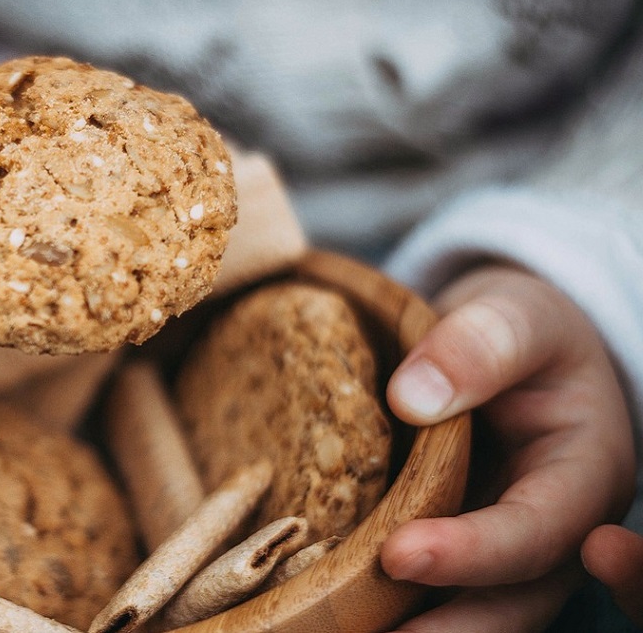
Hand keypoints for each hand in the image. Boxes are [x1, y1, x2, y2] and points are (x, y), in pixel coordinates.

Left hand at [381, 264, 635, 630]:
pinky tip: (332, 613)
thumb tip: (414, 396)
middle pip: (513, 602)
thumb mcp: (515, 314)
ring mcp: (506, 547)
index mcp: (583, 473)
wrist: (506, 344)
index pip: (536, 531)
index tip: (399, 557)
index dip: (472, 552)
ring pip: (475, 612)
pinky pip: (433, 592)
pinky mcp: (459, 550)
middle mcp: (555, 528)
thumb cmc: (521, 328)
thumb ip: (479, 345)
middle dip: (449, 630)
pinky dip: (393, 611)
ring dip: (418, 631)